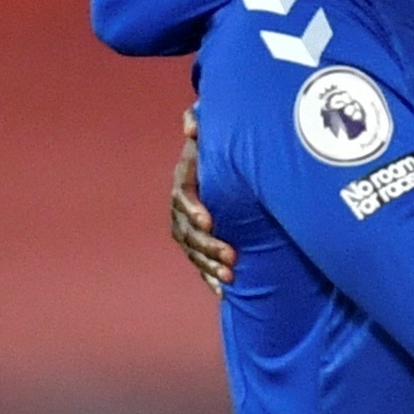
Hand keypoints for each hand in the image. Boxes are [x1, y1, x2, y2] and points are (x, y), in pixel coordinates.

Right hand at [171, 110, 232, 290]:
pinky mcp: (199, 242)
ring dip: (209, 265)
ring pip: (193, 250)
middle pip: (187, 230)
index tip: (209, 222)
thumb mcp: (214, 130)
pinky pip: (199, 262)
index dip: (193, 209)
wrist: (226, 163)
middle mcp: (181, 206)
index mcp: (184, 179)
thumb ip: (200, 121)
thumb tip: (191, 128)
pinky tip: (223, 292)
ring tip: (230, 277)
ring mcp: (188, 227)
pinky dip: (210, 277)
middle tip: (232, 257)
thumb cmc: (222, 146)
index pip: (183, 196)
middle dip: (208, 246)